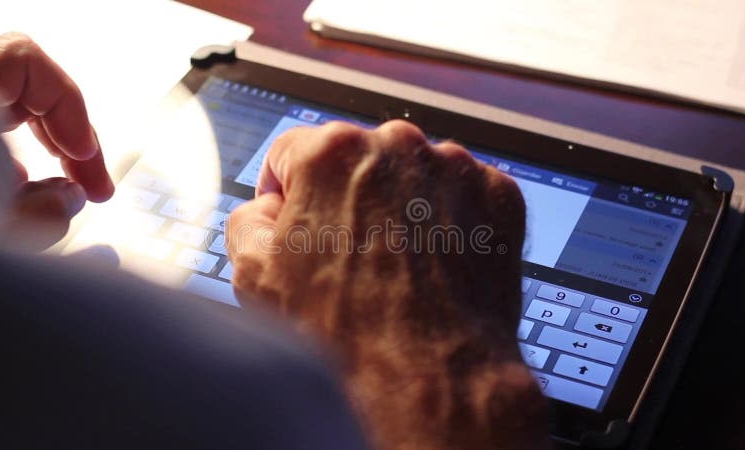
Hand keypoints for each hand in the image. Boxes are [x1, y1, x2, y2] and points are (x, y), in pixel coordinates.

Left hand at [0, 33, 113, 248]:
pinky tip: (21, 198)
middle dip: (72, 138)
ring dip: (47, 150)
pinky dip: (14, 161)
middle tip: (95, 188)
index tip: (83, 159)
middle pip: (27, 90)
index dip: (68, 107)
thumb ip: (37, 216)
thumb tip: (69, 198)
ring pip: (10, 113)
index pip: (24, 63)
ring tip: (67, 193)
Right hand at [227, 121, 549, 449]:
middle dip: (346, 200)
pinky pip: (459, 196)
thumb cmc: (349, 335)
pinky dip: (447, 222)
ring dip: (399, 208)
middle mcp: (397, 145)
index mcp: (332, 152)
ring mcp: (455, 168)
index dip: (286, 195)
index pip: (292, 154)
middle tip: (347, 258)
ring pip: (410, 175)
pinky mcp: (498, 196)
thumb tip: (265, 207)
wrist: (433, 379)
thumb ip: (247, 218)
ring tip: (396, 269)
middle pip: (356, 160)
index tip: (298, 224)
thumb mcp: (254, 276)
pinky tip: (433, 267)